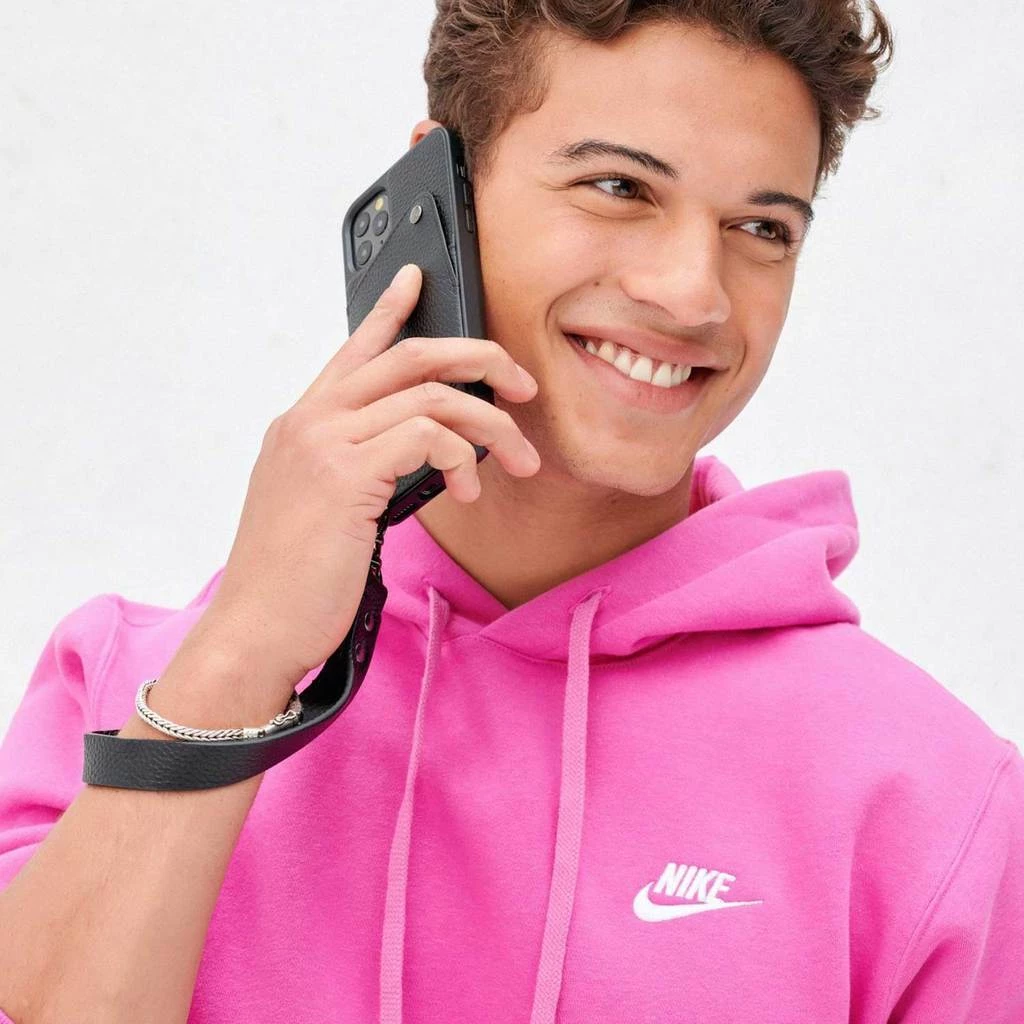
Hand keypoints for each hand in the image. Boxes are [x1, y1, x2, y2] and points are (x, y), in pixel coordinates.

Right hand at [202, 262, 539, 689]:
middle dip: (478, 358)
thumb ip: (359, 466)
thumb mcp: (322, 508)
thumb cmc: (292, 578)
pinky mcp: (345, 475)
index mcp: (302, 425)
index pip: (354, 350)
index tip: (417, 277)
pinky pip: (428, 436)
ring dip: (491, 425)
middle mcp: (310, 421)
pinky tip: (467, 491)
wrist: (255, 628)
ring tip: (519, 460)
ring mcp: (324, 443)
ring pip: (432, 396)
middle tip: (521, 384)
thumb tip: (420, 451)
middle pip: (409, 355)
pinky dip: (463, 456)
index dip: (388, 308)